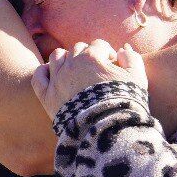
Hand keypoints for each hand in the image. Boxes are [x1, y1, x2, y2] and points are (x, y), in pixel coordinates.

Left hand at [32, 40, 146, 118]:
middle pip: (78, 49)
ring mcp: (57, 79)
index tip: (112, 65)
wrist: (105, 131)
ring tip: (74, 70)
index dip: (107, 54)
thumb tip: (122, 50)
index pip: (99, 45)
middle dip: (88, 56)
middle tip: (95, 71)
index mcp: (92, 57)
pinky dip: (44, 72)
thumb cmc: (124, 104)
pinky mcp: (47, 96)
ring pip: (56, 56)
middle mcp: (72, 64)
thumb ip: (132, 60)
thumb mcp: (137, 79)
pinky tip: (53, 76)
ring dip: (66, 59)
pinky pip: (39, 75)